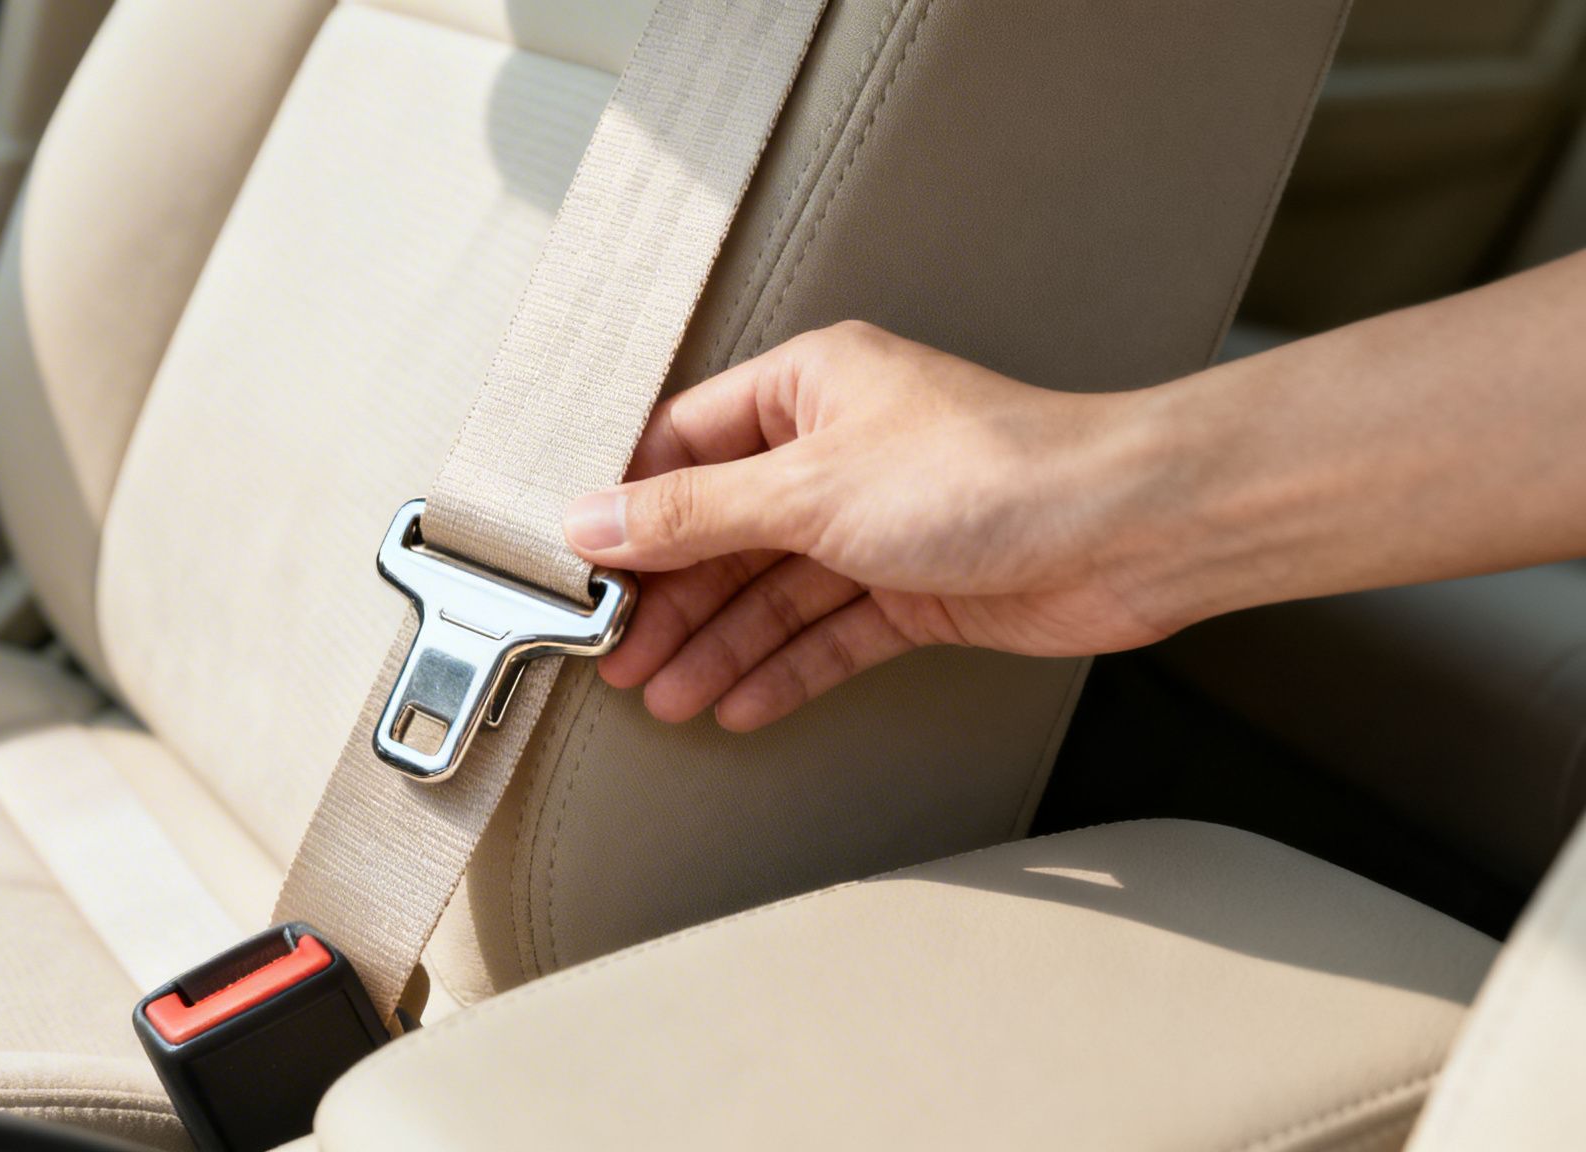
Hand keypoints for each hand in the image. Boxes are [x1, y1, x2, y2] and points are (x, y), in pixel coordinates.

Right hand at [563, 321, 1168, 731]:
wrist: (1127, 531)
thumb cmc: (988, 472)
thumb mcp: (810, 488)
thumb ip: (694, 513)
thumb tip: (593, 519)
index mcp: (808, 388)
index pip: (685, 446)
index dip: (628, 511)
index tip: (578, 571)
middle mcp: (837, 450)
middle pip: (724, 528)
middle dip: (671, 597)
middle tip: (615, 656)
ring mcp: (875, 522)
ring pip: (773, 588)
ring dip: (719, 644)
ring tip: (665, 698)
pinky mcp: (914, 588)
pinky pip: (830, 630)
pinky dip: (785, 666)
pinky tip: (739, 704)